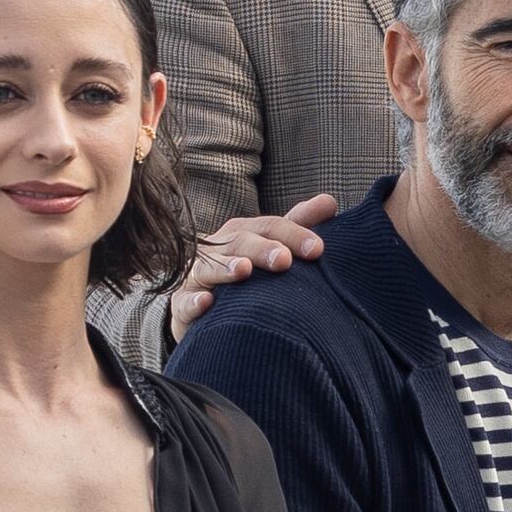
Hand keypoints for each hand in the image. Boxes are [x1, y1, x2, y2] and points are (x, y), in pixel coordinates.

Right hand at [158, 192, 337, 335]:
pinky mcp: (182, 304)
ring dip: (225, 268)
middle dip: (262, 249)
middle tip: (284, 260)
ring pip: (209, 267)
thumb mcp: (271, 248)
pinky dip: (193, 302)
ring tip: (243, 270)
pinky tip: (206, 303)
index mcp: (244, 234)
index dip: (293, 234)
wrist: (206, 311)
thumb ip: (298, 226)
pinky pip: (184, 302)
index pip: (270, 227)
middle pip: (241, 243)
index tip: (318, 249)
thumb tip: (330, 201)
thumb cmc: (247, 275)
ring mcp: (198, 275)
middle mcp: (219, 249)